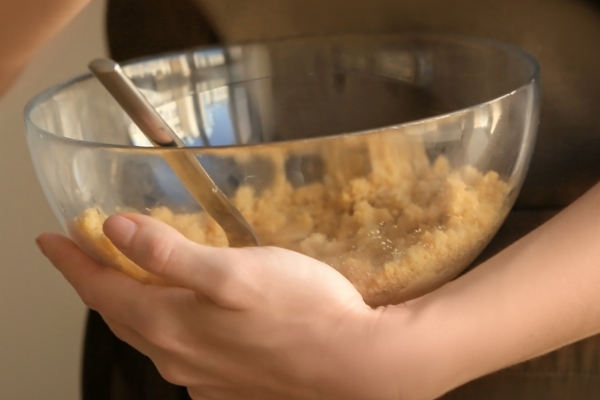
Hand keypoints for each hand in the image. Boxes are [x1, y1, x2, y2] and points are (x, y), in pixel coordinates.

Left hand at [37, 214, 392, 399]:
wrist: (353, 365)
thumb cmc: (301, 312)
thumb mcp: (232, 272)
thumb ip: (169, 254)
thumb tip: (117, 232)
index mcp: (170, 324)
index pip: (100, 289)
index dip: (71, 261)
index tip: (51, 238)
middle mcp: (177, 356)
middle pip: (119, 313)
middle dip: (94, 280)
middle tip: (83, 252)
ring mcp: (203, 374)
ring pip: (149, 332)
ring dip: (131, 302)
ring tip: (127, 276)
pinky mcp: (229, 381)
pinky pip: (181, 350)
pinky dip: (167, 324)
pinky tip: (183, 314)